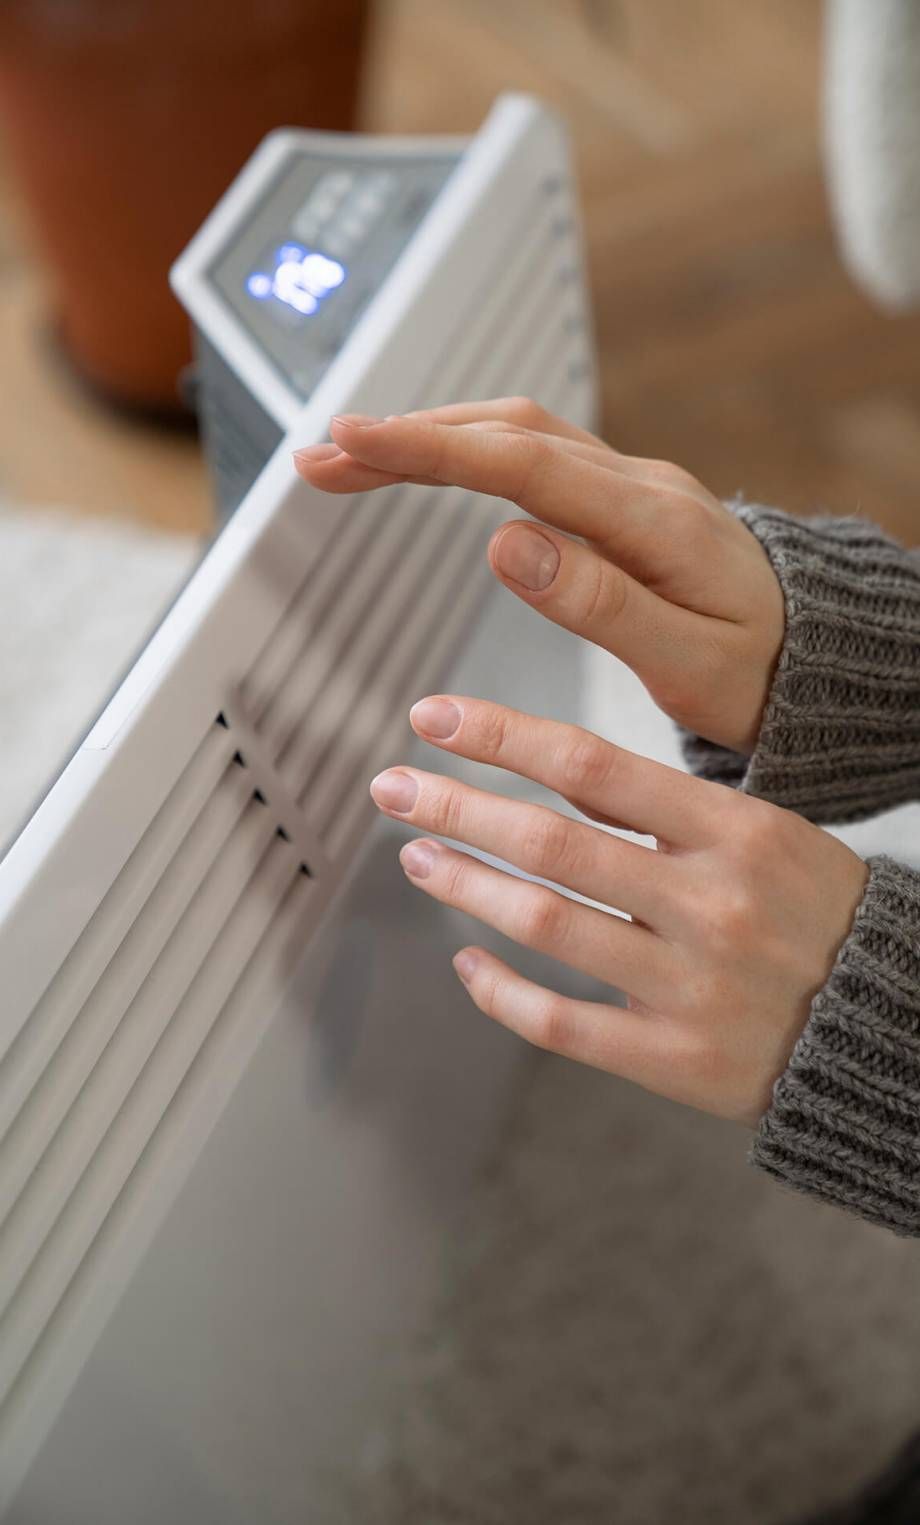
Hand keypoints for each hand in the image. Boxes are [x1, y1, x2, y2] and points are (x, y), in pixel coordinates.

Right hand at [294, 398, 784, 753]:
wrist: (817, 655)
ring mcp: (631, 484)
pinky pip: (534, 451)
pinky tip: (431, 462)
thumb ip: (600, 603)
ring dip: (432, 433)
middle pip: (509, 431)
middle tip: (321, 455)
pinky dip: (469, 449)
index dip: (431, 451)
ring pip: (518, 430)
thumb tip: (505, 544)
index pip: (524, 464)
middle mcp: (640, 485)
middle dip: (408, 435)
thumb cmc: (760, 670)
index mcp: (655, 522)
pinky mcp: (621, 498)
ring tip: (351, 457)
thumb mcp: (689, 662)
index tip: (353, 444)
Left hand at [368, 695, 867, 1125]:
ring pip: (545, 925)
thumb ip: (665, 809)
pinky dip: (499, 989)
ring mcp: (690, 986)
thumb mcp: (764, 833)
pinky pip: (560, 1023)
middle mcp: (710, 903)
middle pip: (552, 843)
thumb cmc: (814, 913)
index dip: (501, 735)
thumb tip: (551, 769)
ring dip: (465, 886)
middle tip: (392, 785)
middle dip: (457, 806)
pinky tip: (466, 960)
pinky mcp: (675, 1060)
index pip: (592, 766)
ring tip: (419, 856)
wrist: (889, 1024)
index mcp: (736, 830)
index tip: (432, 717)